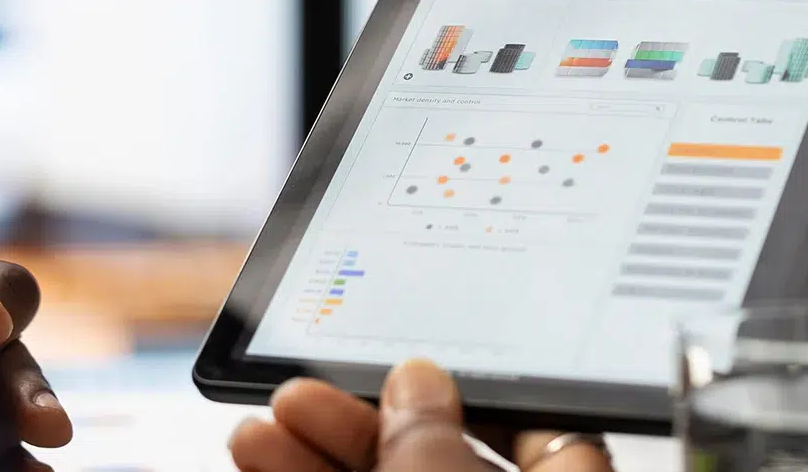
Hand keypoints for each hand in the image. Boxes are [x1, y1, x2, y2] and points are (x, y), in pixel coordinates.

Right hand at [229, 359, 613, 471]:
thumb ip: (434, 448)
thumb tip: (418, 380)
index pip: (550, 430)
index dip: (487, 382)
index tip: (425, 350)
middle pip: (443, 456)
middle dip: (363, 417)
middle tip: (307, 381)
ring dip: (314, 452)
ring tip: (264, 422)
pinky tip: (258, 455)